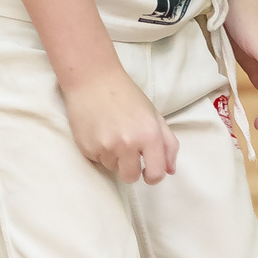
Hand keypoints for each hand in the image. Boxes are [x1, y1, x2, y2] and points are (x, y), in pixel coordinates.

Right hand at [63, 66, 174, 184]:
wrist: (93, 80)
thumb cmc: (127, 96)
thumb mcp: (154, 116)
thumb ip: (168, 144)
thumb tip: (170, 171)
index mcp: (149, 136)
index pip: (155, 174)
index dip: (153, 176)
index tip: (148, 171)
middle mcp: (127, 144)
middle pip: (131, 177)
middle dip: (131, 169)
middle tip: (127, 151)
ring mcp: (105, 147)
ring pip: (112, 168)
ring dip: (114, 157)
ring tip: (111, 134)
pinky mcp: (87, 148)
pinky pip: (97, 160)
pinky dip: (99, 151)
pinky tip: (99, 131)